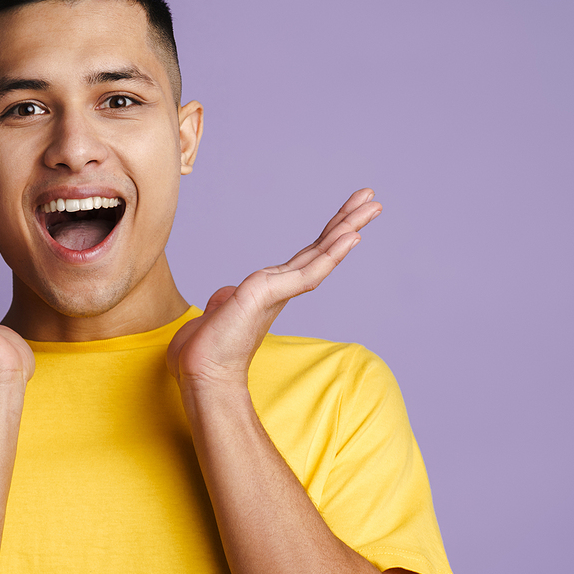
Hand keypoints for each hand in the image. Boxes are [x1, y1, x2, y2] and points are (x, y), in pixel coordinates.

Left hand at [167, 189, 381, 391]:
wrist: (200, 373)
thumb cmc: (205, 351)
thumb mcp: (216, 314)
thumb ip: (224, 301)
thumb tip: (224, 296)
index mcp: (271, 290)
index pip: (306, 257)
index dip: (327, 236)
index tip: (347, 215)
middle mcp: (281, 290)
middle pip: (321, 250)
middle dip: (348, 223)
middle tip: (373, 200)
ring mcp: (278, 292)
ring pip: (321, 256)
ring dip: (348, 229)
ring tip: (372, 207)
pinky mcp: (270, 296)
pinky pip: (309, 272)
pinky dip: (331, 254)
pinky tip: (351, 237)